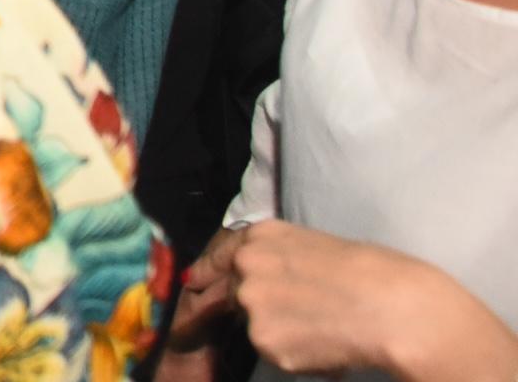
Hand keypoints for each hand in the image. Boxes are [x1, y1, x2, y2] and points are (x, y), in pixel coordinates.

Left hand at [171, 221, 508, 380]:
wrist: (396, 308)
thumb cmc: (374, 274)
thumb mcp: (316, 246)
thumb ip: (279, 259)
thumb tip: (258, 279)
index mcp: (260, 236)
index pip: (218, 256)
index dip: (208, 272)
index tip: (197, 283)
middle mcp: (245, 265)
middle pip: (236, 295)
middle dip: (259, 308)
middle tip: (306, 314)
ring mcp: (251, 304)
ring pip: (258, 328)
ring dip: (283, 334)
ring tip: (327, 327)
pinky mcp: (264, 341)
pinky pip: (276, 354)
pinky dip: (299, 356)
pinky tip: (329, 344)